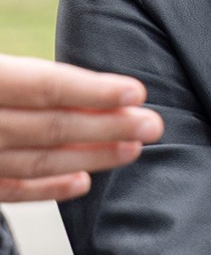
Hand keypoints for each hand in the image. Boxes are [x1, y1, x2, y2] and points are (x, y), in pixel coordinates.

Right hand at [0, 53, 162, 201]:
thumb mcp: (1, 65)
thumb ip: (31, 73)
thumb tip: (98, 85)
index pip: (46, 87)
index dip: (94, 91)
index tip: (136, 93)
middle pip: (52, 127)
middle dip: (109, 127)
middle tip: (151, 125)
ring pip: (39, 161)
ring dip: (92, 157)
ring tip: (133, 149)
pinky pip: (13, 190)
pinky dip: (49, 188)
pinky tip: (84, 182)